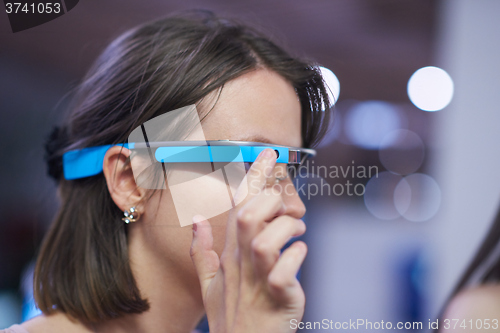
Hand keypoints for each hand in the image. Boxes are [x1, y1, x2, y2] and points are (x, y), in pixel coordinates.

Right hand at [190, 148, 306, 332]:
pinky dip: (297, 256)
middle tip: (287, 208)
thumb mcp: (208, 284)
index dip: (253, 178)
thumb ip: (201, 251)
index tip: (269, 153)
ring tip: (297, 232)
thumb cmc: (230, 316)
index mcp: (228, 255)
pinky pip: (285, 271)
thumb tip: (196, 220)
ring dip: (287, 228)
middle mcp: (241, 263)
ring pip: (265, 241)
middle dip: (270, 202)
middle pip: (247, 218)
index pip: (238, 207)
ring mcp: (258, 280)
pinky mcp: (279, 297)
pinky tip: (300, 254)